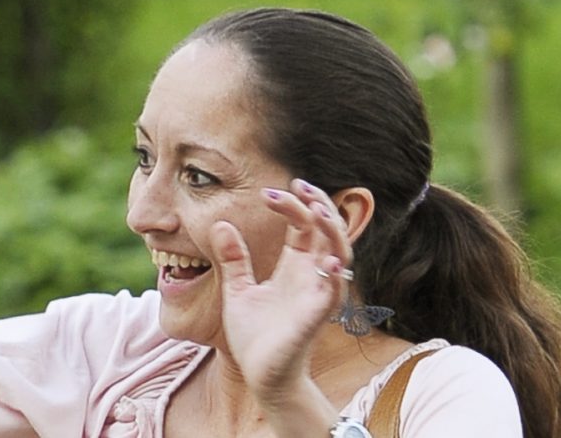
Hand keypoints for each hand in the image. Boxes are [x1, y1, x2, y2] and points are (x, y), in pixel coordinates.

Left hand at [209, 178, 352, 397]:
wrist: (260, 374)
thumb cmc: (255, 335)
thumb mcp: (238, 289)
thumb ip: (234, 259)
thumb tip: (221, 225)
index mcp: (294, 267)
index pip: (305, 226)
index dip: (296, 205)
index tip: (272, 192)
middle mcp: (311, 277)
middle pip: (328, 232)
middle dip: (319, 206)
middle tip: (300, 185)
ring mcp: (316, 295)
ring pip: (339, 255)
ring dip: (332, 231)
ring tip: (317, 210)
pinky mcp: (315, 317)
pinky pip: (333, 293)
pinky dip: (334, 276)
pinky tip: (326, 260)